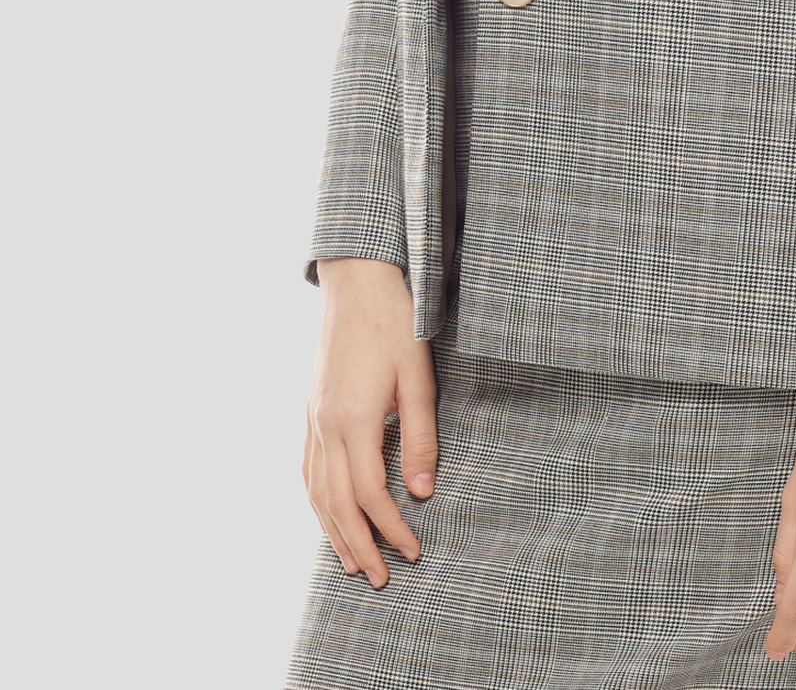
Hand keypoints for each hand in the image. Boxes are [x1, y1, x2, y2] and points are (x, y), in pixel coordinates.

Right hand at [302, 259, 437, 586]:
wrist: (357, 281)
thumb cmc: (395, 322)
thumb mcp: (419, 376)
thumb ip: (421, 435)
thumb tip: (423, 490)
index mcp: (354, 418)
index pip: (370, 493)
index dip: (391, 527)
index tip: (413, 550)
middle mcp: (326, 425)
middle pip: (337, 503)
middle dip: (359, 544)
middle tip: (380, 580)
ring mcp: (313, 418)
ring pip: (316, 491)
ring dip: (333, 531)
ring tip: (352, 563)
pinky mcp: (311, 410)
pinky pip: (308, 468)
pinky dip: (317, 500)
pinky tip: (328, 515)